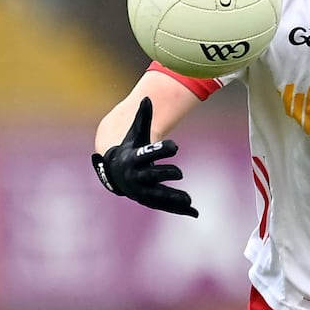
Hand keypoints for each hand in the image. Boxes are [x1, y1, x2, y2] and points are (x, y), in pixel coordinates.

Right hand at [92, 97, 198, 217]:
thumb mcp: (135, 134)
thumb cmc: (130, 149)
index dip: (162, 149)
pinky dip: (179, 209)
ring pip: (159, 195)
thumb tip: (147, 96)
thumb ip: (143, 118)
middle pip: (152, 176)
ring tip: (188, 200)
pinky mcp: (150, 200)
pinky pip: (165, 205)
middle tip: (179, 173)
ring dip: (173, 197)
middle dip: (166, 173)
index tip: (176, 146)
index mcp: (134, 159)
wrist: (114, 172)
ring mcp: (142, 191)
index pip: (148, 154)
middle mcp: (136, 176)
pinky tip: (195, 212)